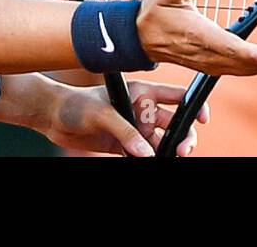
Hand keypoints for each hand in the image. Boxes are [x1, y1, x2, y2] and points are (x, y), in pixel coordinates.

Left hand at [41, 78, 210, 157]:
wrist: (53, 117)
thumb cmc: (77, 104)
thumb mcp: (102, 113)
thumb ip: (126, 132)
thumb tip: (147, 154)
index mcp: (142, 93)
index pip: (175, 97)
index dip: (193, 105)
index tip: (203, 119)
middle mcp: (143, 111)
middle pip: (175, 124)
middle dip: (184, 137)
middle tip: (182, 150)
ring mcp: (136, 129)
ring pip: (163, 143)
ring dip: (168, 151)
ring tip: (167, 157)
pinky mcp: (125, 146)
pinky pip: (146, 156)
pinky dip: (152, 160)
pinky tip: (149, 161)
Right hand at [136, 0, 256, 76]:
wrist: (141, 37)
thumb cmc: (156, 10)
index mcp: (197, 35)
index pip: (229, 48)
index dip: (252, 54)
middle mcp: (207, 54)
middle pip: (246, 64)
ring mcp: (211, 63)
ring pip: (248, 69)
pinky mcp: (215, 65)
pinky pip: (243, 69)